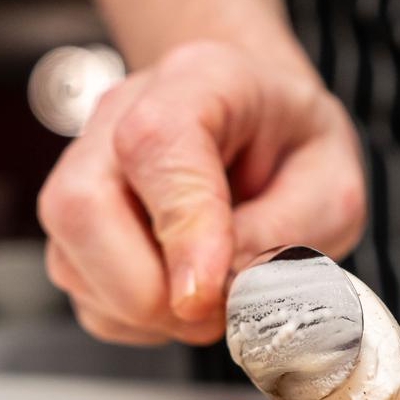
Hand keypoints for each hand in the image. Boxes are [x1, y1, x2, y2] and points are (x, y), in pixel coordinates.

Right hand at [38, 40, 366, 345]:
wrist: (260, 124)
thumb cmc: (293, 144)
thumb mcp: (330, 184)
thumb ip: (286, 234)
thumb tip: (233, 290)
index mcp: (198, 82)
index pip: (156, 143)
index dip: (179, 226)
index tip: (207, 294)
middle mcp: (120, 115)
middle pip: (80, 206)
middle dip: (142, 289)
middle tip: (211, 313)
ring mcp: (86, 167)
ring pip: (70, 256)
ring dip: (140, 310)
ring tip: (207, 305)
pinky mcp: (75, 223)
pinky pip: (80, 288)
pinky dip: (130, 318)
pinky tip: (178, 300)